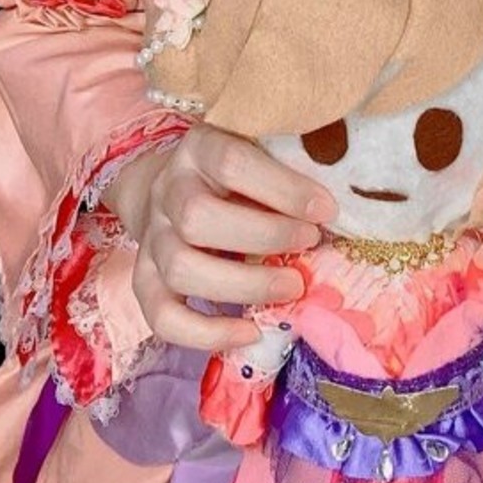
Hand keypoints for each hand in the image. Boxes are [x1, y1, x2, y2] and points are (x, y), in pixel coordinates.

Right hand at [106, 126, 336, 351]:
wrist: (169, 186)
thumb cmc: (234, 172)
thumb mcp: (257, 151)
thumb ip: (287, 167)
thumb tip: (338, 207)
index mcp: (198, 148)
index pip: (230, 161)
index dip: (281, 187)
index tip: (325, 209)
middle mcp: (168, 191)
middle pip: (197, 218)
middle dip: (263, 236)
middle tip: (311, 242)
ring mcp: (153, 238)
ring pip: (181, 268)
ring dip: (244, 285)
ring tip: (293, 287)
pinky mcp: (145, 280)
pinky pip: (162, 316)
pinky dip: (205, 333)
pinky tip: (250, 332)